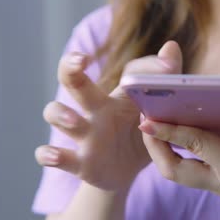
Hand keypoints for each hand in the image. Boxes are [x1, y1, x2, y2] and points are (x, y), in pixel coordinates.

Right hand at [35, 41, 182, 191]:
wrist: (126, 173)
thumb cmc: (142, 137)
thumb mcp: (159, 114)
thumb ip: (168, 83)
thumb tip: (171, 46)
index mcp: (121, 97)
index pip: (129, 72)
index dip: (147, 67)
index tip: (167, 65)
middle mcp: (96, 110)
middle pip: (75, 82)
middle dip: (71, 68)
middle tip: (79, 61)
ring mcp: (84, 134)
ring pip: (57, 114)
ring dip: (61, 114)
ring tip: (74, 121)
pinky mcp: (78, 161)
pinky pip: (54, 155)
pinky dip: (48, 154)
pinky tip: (53, 155)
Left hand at [138, 108, 219, 197]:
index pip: (200, 147)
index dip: (173, 131)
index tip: (148, 119)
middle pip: (176, 171)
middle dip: (155, 147)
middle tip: (143, 120)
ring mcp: (218, 183)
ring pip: (177, 171)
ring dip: (160, 148)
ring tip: (150, 119)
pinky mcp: (215, 178)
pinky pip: (185, 165)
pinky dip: (173, 148)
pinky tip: (170, 125)